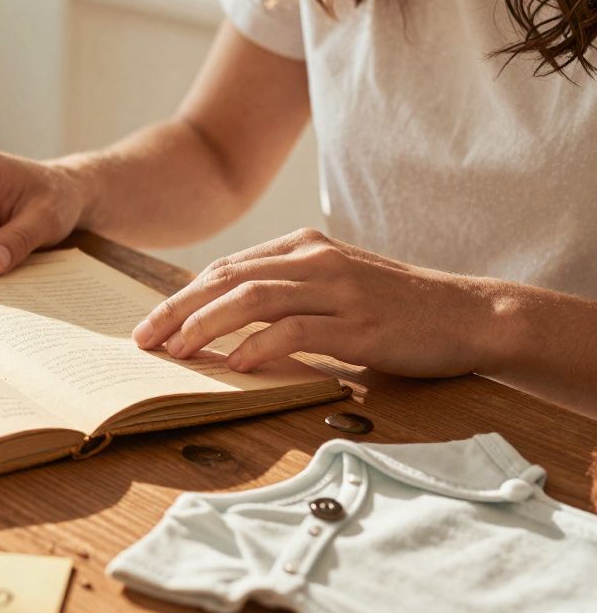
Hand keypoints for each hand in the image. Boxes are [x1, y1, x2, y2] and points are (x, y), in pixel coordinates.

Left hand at [131, 229, 502, 377]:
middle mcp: (315, 260)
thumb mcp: (334, 287)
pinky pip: (295, 331)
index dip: (182, 297)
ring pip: (252, 299)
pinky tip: (235, 365)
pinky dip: (258, 347)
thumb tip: (224, 325)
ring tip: (178, 352)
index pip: (226, 268)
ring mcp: (337, 289)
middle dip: (177, 310)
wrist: (468, 314)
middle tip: (143, 340)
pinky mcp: (358, 323)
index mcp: (304, 247)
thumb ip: (286, 294)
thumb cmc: (395, 308)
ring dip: (206, 326)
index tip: (150, 325)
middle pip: (226, 279)